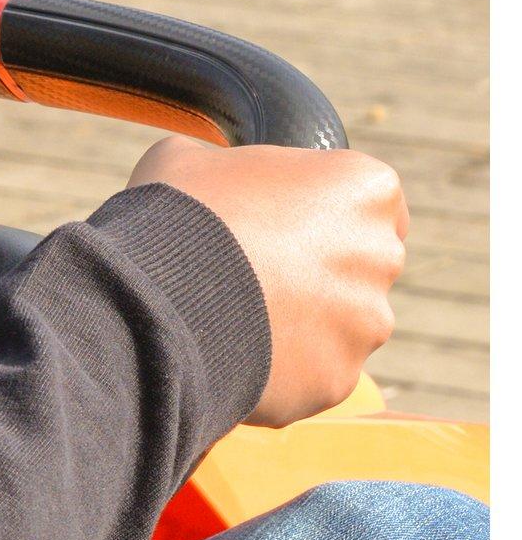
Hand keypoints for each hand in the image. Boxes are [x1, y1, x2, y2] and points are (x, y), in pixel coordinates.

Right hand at [127, 136, 408, 426]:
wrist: (157, 298)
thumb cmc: (178, 213)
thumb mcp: (189, 159)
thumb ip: (225, 165)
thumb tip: (211, 175)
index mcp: (364, 187)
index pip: (368, 203)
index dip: (322, 215)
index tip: (284, 227)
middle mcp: (381, 255)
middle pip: (358, 268)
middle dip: (317, 275)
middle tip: (255, 276)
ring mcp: (365, 324)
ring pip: (340, 328)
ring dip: (301, 327)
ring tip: (236, 321)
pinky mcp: (337, 380)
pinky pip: (311, 376)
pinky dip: (281, 372)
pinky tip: (232, 356)